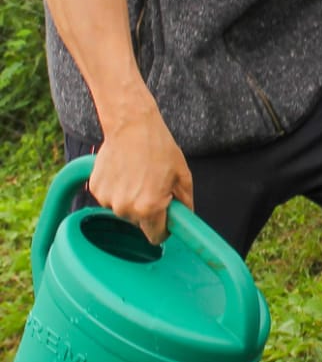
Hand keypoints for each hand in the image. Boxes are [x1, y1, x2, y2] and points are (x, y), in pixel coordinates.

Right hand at [89, 106, 193, 243]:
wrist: (131, 124)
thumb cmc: (159, 148)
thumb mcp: (182, 176)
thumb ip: (185, 203)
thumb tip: (185, 220)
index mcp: (149, 208)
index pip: (156, 237)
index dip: (163, 228)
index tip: (165, 217)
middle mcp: (125, 208)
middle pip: (139, 222)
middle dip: (147, 209)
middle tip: (152, 184)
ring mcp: (107, 199)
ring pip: (123, 209)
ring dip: (130, 198)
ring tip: (137, 174)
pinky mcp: (95, 189)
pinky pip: (109, 198)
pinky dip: (116, 188)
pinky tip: (123, 170)